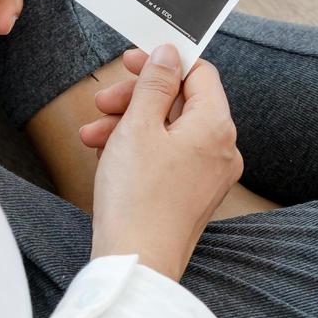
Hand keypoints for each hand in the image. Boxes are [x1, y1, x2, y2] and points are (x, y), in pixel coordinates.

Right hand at [86, 45, 242, 280]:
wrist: (136, 263)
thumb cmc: (137, 199)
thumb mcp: (138, 126)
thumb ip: (155, 84)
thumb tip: (168, 54)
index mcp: (216, 126)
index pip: (199, 73)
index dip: (163, 62)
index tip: (133, 62)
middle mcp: (222, 150)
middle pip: (181, 102)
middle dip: (138, 98)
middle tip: (105, 101)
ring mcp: (210, 175)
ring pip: (170, 131)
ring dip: (130, 125)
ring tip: (94, 134)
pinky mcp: (193, 195)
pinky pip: (169, 157)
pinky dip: (140, 149)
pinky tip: (107, 155)